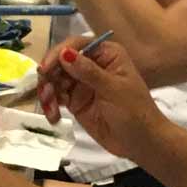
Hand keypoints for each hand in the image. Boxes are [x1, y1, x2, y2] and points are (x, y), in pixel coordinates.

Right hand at [36, 37, 161, 155]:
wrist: (141, 142)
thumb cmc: (135, 111)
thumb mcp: (113, 89)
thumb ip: (88, 72)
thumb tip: (65, 53)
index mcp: (106, 54)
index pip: (76, 45)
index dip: (58, 54)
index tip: (46, 68)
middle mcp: (91, 65)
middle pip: (60, 62)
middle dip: (49, 76)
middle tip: (46, 94)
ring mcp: (82, 83)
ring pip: (55, 80)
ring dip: (48, 92)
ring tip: (51, 109)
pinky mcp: (75, 101)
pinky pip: (57, 98)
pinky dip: (51, 106)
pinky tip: (53, 117)